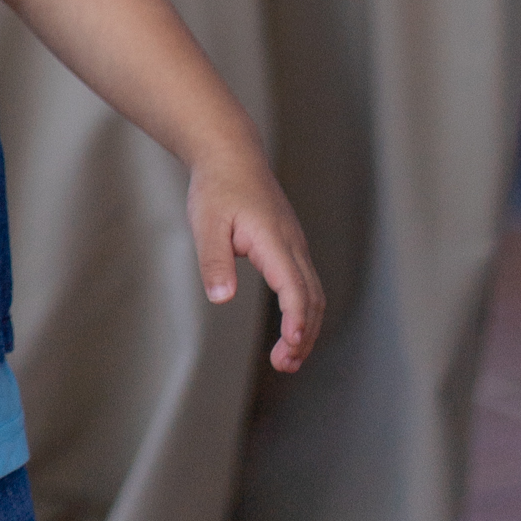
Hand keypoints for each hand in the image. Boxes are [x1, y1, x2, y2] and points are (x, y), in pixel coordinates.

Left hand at [188, 146, 323, 372]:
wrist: (231, 155)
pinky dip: (303, 312)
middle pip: (312, 298)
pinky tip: (288, 331)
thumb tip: (222, 299)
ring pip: (314, 294)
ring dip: (305, 328)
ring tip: (285, 359)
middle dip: (303, 335)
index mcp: (274, 241)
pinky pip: (306, 285)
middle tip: (282, 365)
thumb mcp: (206, 224)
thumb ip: (215, 261)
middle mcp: (293, 245)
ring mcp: (295, 245)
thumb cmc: (216, 189)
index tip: (290, 345)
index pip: (295, 288)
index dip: (295, 320)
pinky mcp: (290, 247)